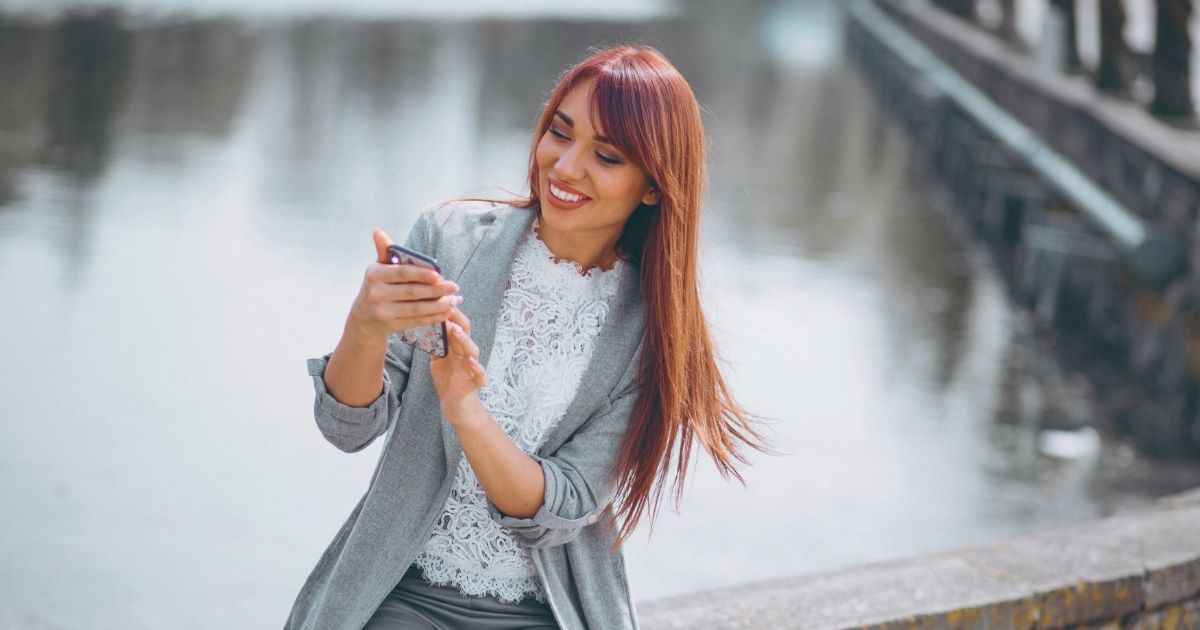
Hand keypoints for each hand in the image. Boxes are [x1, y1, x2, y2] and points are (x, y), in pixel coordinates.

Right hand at [346, 228, 461, 340]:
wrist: (363, 318)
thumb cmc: (377, 287)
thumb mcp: (377, 269)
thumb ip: (383, 251)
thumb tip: (377, 230)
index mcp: (375, 275)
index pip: (402, 273)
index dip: (421, 274)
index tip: (439, 275)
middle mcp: (377, 294)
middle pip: (412, 292)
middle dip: (436, 290)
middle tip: (454, 287)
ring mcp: (383, 312)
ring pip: (416, 309)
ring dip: (438, 305)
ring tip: (455, 301)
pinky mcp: (391, 326)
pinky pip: (416, 321)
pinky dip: (433, 317)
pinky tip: (446, 313)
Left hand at [429, 307, 486, 420]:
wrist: (456, 405)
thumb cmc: (448, 379)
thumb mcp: (437, 358)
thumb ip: (434, 343)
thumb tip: (422, 325)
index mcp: (456, 346)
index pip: (454, 323)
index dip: (448, 311)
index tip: (437, 296)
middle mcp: (466, 353)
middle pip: (465, 331)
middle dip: (456, 318)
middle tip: (446, 305)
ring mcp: (472, 367)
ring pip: (472, 349)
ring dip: (463, 339)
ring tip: (454, 329)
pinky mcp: (475, 382)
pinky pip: (480, 374)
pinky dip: (478, 369)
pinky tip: (472, 362)